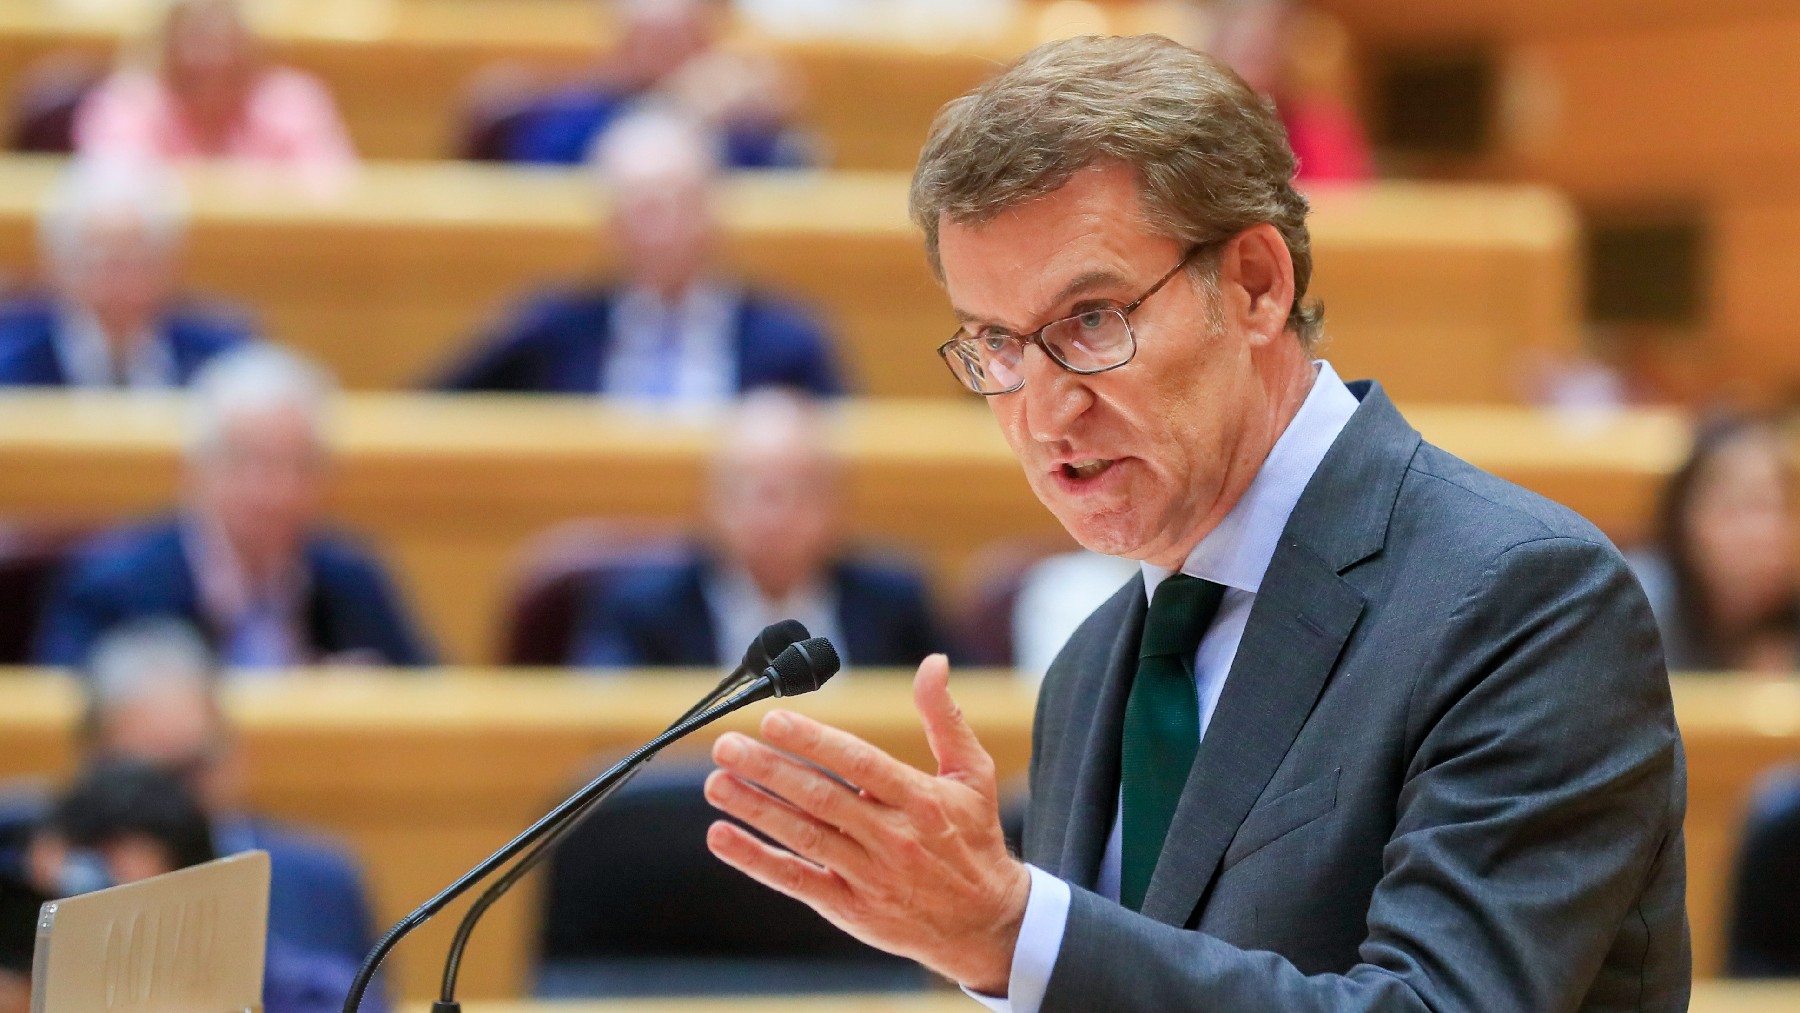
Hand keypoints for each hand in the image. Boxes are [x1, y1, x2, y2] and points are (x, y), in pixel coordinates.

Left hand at [705, 653, 1030, 995]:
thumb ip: (945, 717)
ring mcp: (869, 875)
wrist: (984, 924)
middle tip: (726, 745)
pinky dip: (756, 860)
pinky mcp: (849, 907)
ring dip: (755, 809)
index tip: (774, 720)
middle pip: (822, 799)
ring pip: (804, 837)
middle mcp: (893, 838)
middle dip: (770, 770)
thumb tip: (933, 662)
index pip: (860, 765)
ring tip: (716, 783)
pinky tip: (722, 837)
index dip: (815, 742)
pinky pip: (796, 880)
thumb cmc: (973, 838)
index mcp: (921, 800)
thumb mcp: (972, 775)